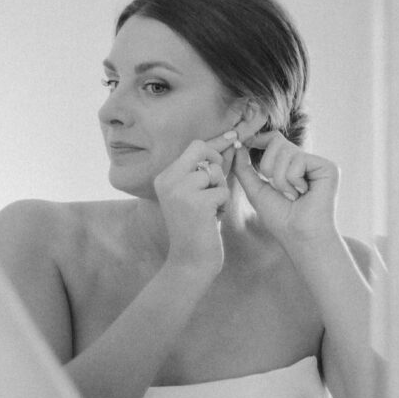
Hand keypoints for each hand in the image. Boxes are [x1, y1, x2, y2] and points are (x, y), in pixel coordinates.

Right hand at [154, 136, 234, 279]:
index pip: (193, 147)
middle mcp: (167, 180)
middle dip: (217, 164)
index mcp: (164, 177)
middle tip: (218, 186)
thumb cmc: (198, 229)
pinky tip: (213, 219)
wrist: (190, 263)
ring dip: (220, 190)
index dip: (215, 142)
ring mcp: (179, 191)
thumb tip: (230, 144)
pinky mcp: (195, 203)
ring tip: (212, 209)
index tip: (234, 134)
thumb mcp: (197, 196)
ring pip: (214, 172)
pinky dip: (223, 205)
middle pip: (200, 149)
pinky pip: (222, 191)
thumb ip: (206, 172)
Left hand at [231, 130, 339, 245]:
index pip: (273, 140)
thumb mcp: (256, 191)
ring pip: (285, 151)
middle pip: (276, 141)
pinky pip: (298, 160)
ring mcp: (317, 163)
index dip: (258, 139)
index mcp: (291, 165)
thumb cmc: (281, 219)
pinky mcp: (328, 167)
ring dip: (280, 179)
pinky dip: (293, 180)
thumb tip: (237, 145)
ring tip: (292, 195)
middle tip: (279, 190)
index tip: (242, 142)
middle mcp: (306, 161)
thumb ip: (244, 169)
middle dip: (268, 167)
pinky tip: (304, 194)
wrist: (300, 237)